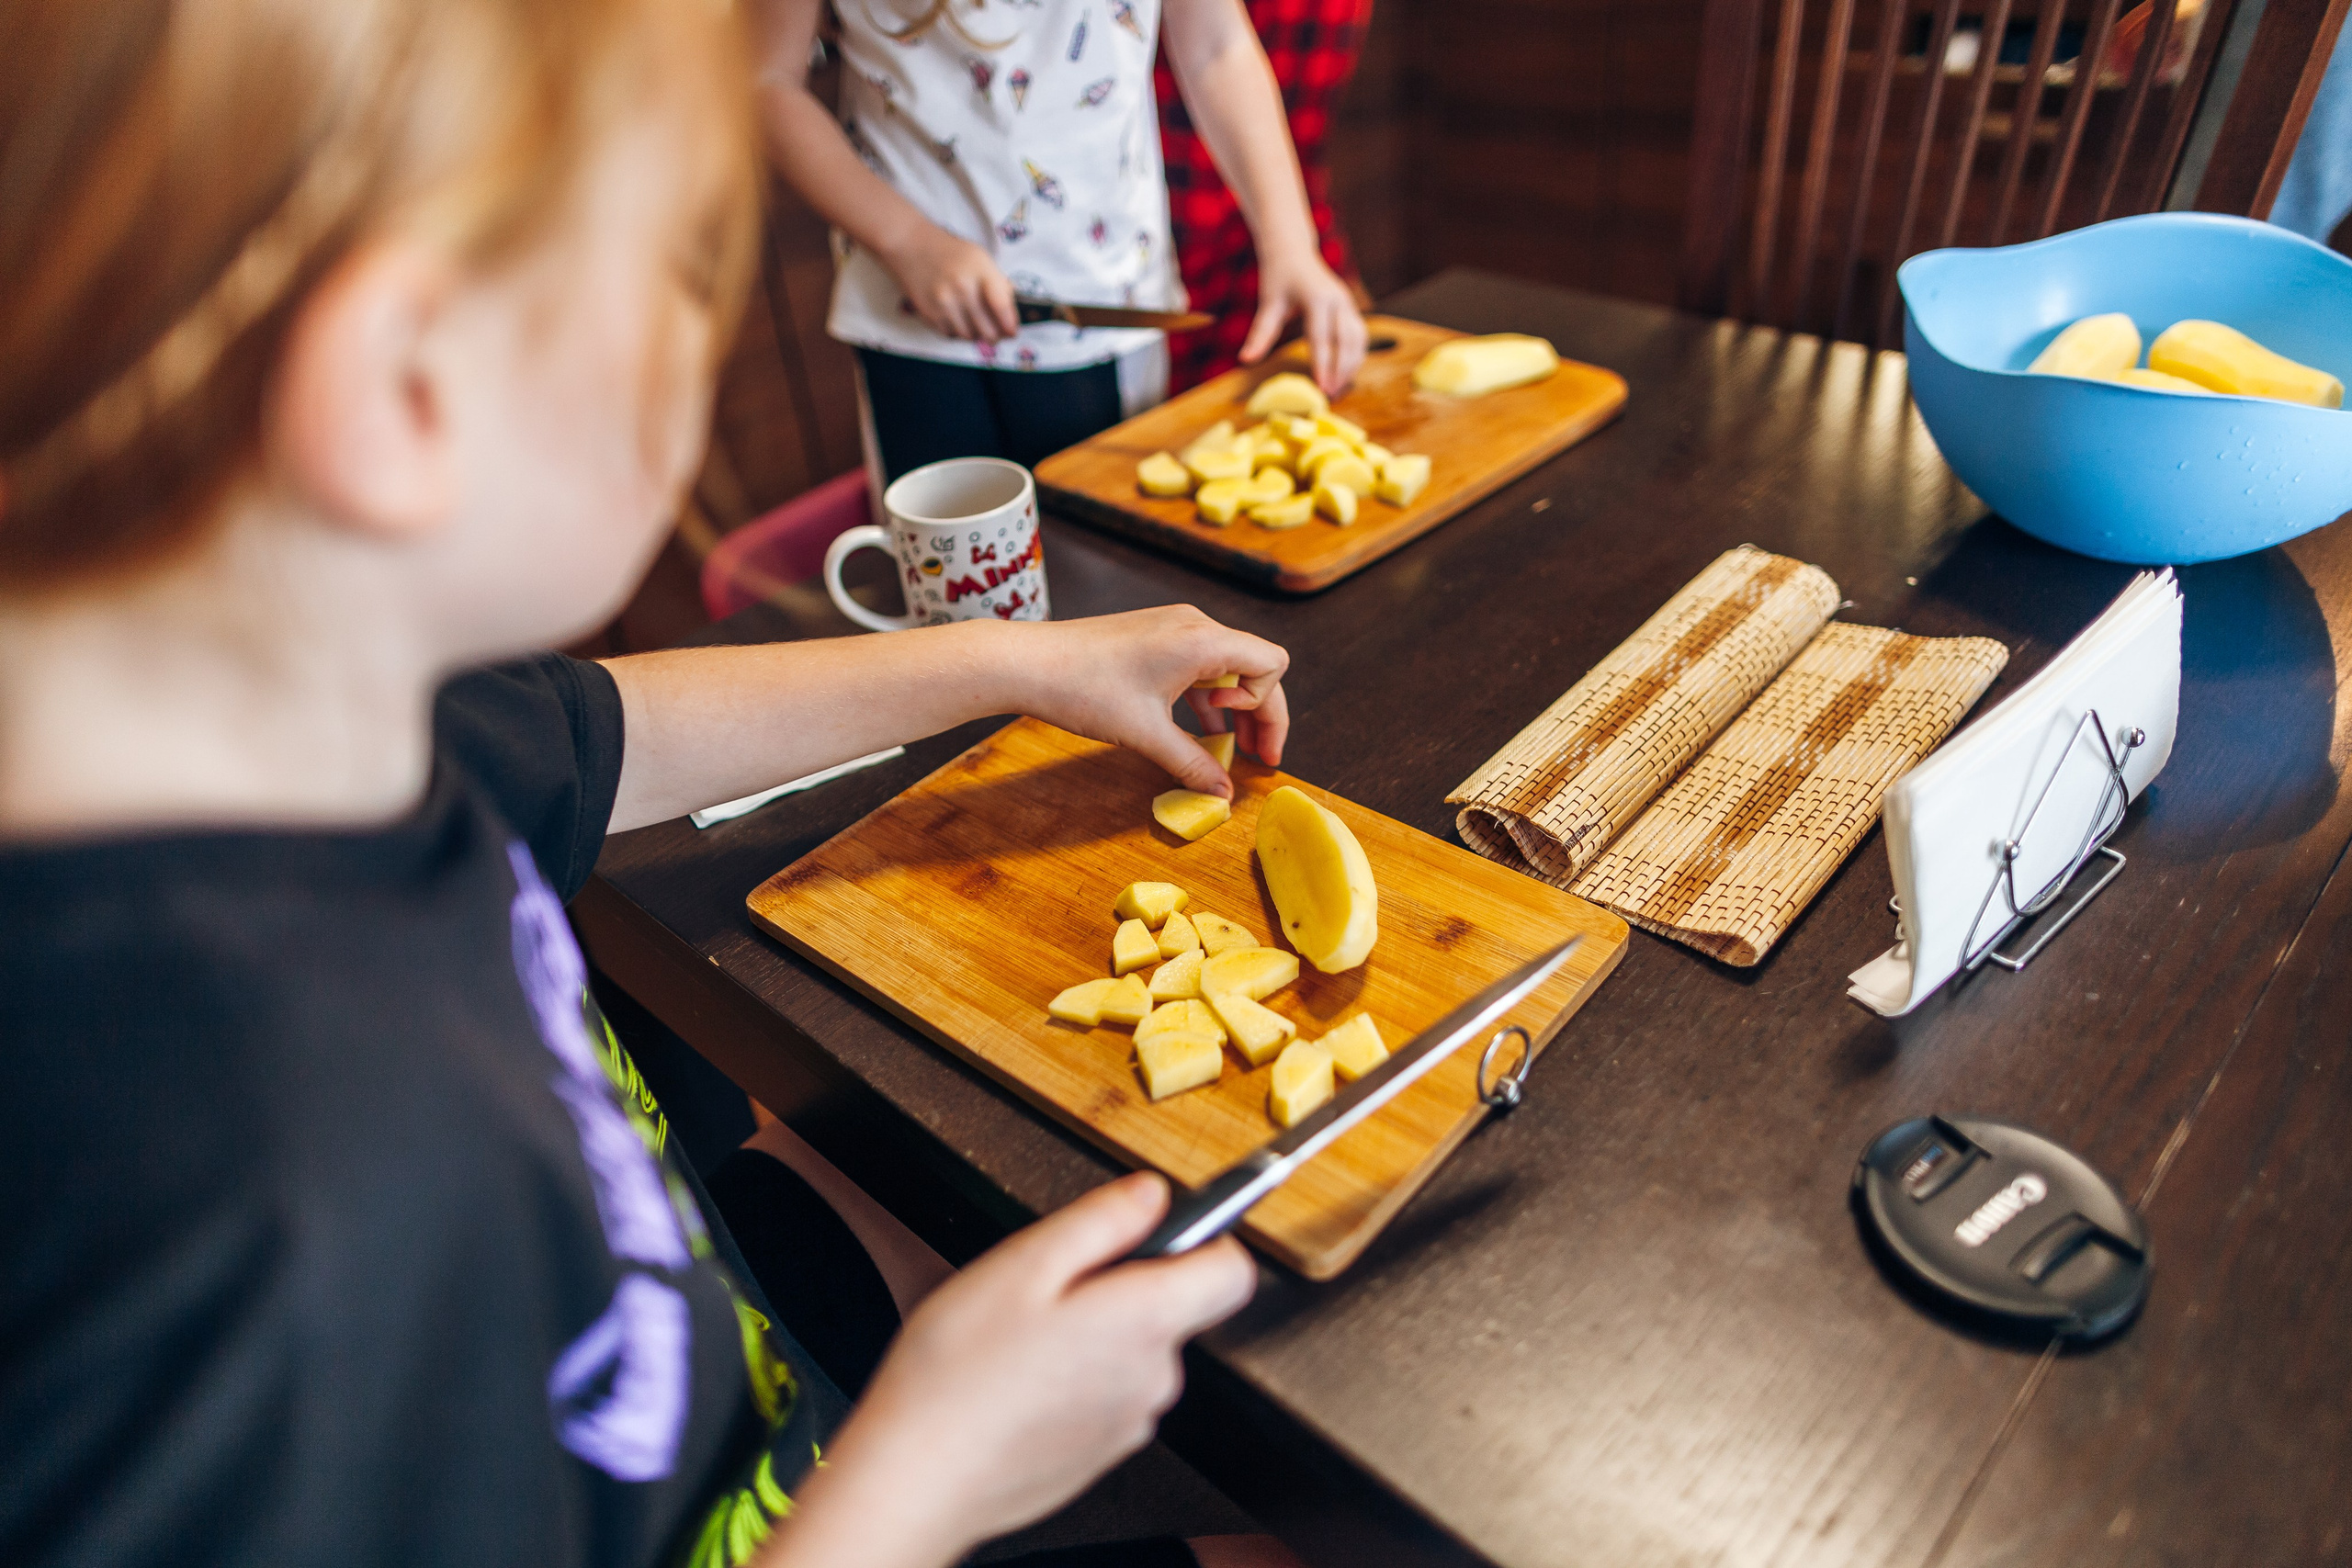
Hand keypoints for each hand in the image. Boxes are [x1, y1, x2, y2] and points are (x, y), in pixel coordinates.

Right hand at [775, 1175, 1255, 1567]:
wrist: (918, 1479)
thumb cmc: (958, 1377)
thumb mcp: (1023, 1263)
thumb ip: (1102, 1219)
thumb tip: (1152, 1194)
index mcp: (1145, 1322)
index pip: (1232, 1271)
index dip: (1205, 1238)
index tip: (1160, 1226)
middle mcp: (1154, 1378)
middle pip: (1173, 1308)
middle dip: (1123, 1284)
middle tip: (1048, 1286)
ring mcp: (1129, 1423)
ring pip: (1135, 1352)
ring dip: (1095, 1334)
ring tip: (1022, 1338)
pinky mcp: (1101, 1454)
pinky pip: (1107, 1395)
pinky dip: (1075, 1380)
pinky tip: (1019, 1380)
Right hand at [883, 223, 1020, 341]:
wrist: (911, 245)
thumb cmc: (951, 252)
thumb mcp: (980, 258)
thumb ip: (998, 284)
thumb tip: (1011, 314)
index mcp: (981, 271)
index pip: (1002, 307)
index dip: (1010, 326)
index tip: (1013, 332)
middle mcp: (963, 288)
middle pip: (987, 330)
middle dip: (995, 336)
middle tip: (997, 334)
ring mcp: (944, 302)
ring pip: (969, 336)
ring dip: (975, 335)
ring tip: (976, 326)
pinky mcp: (929, 312)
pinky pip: (950, 334)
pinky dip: (957, 332)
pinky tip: (958, 320)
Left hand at [1000, 607, 1290, 796]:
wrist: (1026, 662)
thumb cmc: (1084, 688)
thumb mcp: (1144, 734)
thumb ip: (1191, 764)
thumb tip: (1223, 793)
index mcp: (1202, 641)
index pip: (1271, 664)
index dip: (1267, 708)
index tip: (1237, 738)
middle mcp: (1194, 626)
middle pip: (1253, 666)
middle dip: (1260, 714)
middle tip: (1258, 758)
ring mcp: (1173, 628)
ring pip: (1225, 666)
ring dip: (1232, 708)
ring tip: (1227, 749)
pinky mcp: (1153, 636)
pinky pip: (1197, 665)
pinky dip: (1204, 696)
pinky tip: (1194, 729)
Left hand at [1240, 246, 1367, 394]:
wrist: (1294, 250)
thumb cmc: (1278, 277)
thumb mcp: (1268, 303)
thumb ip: (1260, 333)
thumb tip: (1245, 360)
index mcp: (1317, 297)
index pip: (1322, 337)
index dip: (1323, 364)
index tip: (1321, 388)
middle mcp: (1338, 299)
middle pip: (1346, 341)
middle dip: (1341, 370)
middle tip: (1330, 395)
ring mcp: (1348, 303)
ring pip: (1358, 340)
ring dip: (1351, 366)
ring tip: (1338, 389)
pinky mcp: (1351, 308)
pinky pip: (1359, 336)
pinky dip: (1354, 356)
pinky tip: (1344, 374)